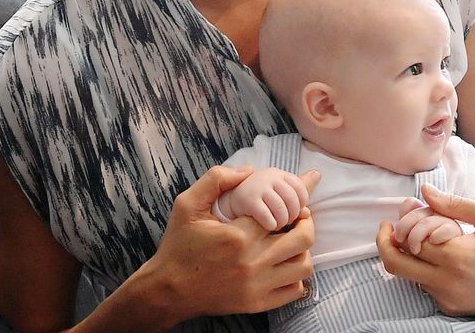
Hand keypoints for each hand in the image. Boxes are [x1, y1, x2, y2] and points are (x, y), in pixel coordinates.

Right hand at [141, 165, 317, 322]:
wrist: (168, 289)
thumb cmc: (178, 245)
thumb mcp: (187, 204)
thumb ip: (216, 179)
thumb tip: (249, 170)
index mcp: (237, 235)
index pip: (283, 211)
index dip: (294, 200)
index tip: (298, 194)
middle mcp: (251, 262)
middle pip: (302, 238)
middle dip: (305, 221)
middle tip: (297, 216)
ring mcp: (257, 286)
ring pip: (304, 265)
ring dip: (302, 249)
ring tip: (290, 240)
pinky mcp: (257, 303)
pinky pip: (295, 290)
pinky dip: (297, 276)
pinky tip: (283, 264)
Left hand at [377, 184, 474, 317]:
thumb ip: (456, 204)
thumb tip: (424, 191)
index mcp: (456, 256)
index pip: (409, 239)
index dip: (402, 223)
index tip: (404, 210)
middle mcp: (448, 282)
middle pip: (395, 264)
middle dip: (385, 244)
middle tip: (388, 229)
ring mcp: (449, 299)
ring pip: (410, 277)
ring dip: (408, 256)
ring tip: (424, 238)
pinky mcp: (454, 309)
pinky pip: (426, 288)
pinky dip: (424, 271)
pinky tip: (440, 256)